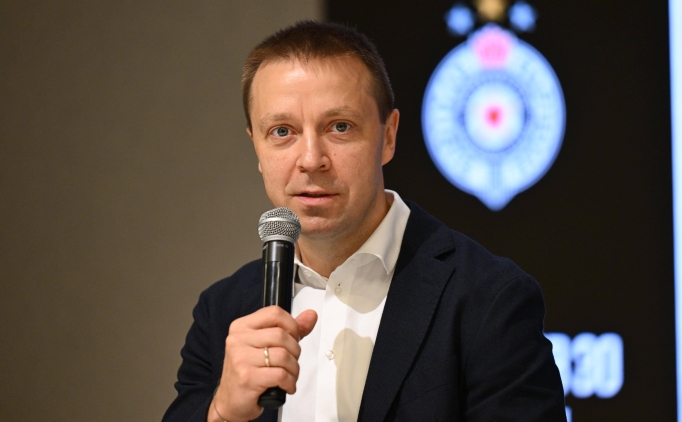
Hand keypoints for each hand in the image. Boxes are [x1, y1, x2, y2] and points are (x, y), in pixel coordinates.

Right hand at [208, 306, 316, 421]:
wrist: (230, 401)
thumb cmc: (248, 372)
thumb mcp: (265, 346)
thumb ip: (289, 330)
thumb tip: (311, 315)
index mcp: (241, 327)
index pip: (274, 313)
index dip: (291, 325)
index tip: (293, 338)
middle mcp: (238, 340)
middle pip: (281, 335)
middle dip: (294, 351)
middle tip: (290, 362)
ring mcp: (241, 358)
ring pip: (283, 355)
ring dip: (293, 369)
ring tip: (288, 375)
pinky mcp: (247, 377)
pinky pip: (281, 374)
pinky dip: (290, 382)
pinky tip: (285, 385)